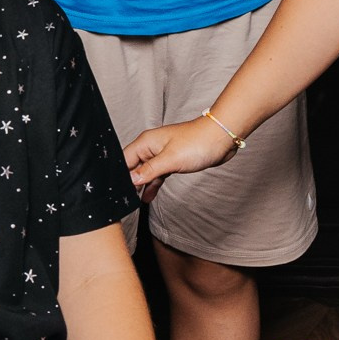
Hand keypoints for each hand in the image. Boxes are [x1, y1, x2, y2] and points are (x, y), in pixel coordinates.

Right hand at [121, 116, 239, 196]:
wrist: (221, 138)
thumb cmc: (198, 142)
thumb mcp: (170, 160)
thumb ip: (148, 171)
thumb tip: (131, 180)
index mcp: (146, 142)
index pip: (124, 160)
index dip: (119, 176)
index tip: (117, 192)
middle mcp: (151, 147)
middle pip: (132, 166)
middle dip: (128, 182)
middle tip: (125, 200)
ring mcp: (162, 154)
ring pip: (145, 172)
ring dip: (141, 185)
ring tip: (134, 201)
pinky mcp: (172, 160)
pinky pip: (157, 174)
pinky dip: (153, 184)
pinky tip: (148, 196)